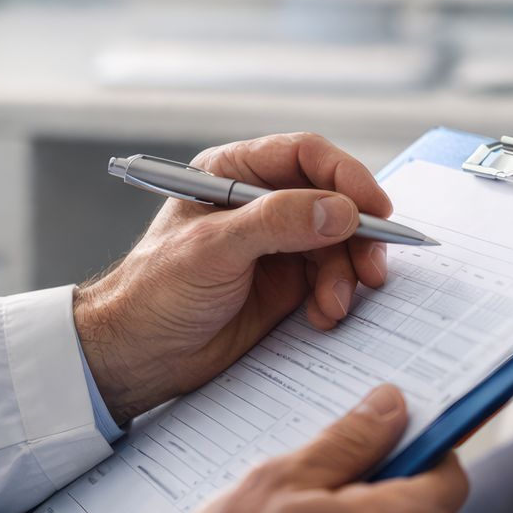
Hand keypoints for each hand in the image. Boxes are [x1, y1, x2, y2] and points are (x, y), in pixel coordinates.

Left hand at [75, 133, 394, 422]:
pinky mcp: (286, 282)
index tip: (375, 209)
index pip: (306, 156)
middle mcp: (260, 202)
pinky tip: (323, 317)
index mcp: (234, 173)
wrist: (138, 356)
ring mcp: (276, 243)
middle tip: (371, 269)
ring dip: (346, 275)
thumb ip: (277, 223)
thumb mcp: (214, 250)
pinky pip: (330, 278)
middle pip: (333, 200)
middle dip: (356, 236)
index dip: (346, 177)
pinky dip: (336, 297)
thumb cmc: (155, 292)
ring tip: (333, 306)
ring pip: (338, 243)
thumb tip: (341, 210)